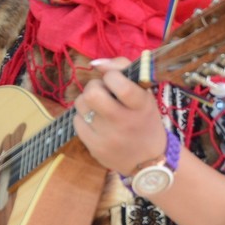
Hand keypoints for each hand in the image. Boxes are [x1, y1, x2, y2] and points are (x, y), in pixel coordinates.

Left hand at [72, 58, 165, 175]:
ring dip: (87, 101)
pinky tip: (96, 122)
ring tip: (99, 107)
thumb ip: (123, 70)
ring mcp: (108, 137)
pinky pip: (77, 121)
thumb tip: (96, 63)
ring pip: (80, 104)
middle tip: (102, 92)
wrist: (148, 161)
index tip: (113, 79)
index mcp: (141, 106)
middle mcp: (125, 122)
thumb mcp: (144, 94)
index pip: (122, 86)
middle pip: (92, 94)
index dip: (111, 75)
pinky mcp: (95, 148)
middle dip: (94, 86)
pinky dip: (84, 117)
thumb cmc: (143, 119)